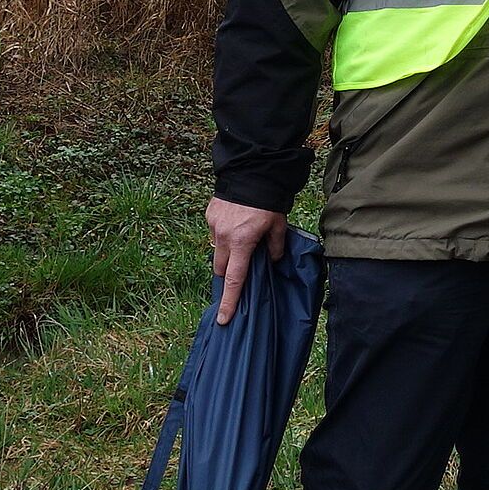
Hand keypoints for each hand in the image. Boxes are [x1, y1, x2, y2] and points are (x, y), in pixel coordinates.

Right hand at [206, 197, 288, 325]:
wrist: (250, 170)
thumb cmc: (268, 200)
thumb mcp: (278, 224)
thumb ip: (276, 245)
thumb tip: (273, 260)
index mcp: (242, 243)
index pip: (235, 280)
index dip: (230, 301)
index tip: (223, 318)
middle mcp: (224, 237)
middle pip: (221, 268)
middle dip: (228, 275)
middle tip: (239, 273)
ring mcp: (214, 226)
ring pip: (216, 250)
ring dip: (227, 253)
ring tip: (241, 243)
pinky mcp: (210, 215)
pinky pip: (215, 233)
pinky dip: (224, 235)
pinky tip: (236, 224)